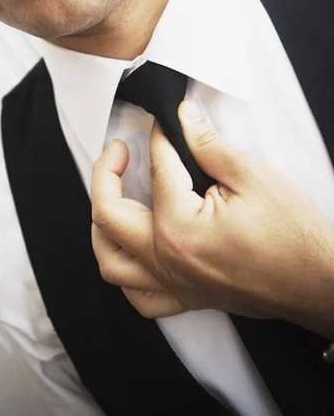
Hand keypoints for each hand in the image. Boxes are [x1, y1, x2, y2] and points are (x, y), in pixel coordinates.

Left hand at [91, 100, 333, 337]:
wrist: (318, 281)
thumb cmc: (293, 234)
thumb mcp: (252, 175)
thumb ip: (207, 144)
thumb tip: (183, 118)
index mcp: (179, 228)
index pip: (156, 169)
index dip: (158, 137)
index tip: (165, 121)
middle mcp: (167, 260)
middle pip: (108, 215)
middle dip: (106, 173)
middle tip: (119, 150)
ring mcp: (174, 284)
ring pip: (110, 261)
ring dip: (103, 225)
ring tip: (113, 196)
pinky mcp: (186, 297)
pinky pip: (138, 296)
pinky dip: (126, 272)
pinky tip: (134, 249)